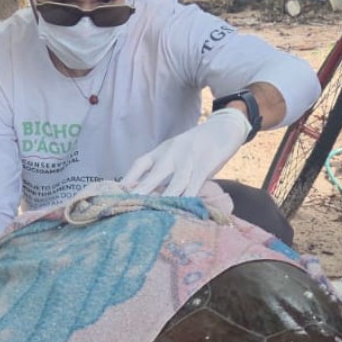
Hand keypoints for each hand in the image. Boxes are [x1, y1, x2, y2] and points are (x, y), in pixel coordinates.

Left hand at [122, 107, 250, 197]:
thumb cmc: (198, 145)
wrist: (224, 127)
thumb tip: (148, 190)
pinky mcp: (206, 164)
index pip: (140, 164)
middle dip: (141, 193)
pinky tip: (185, 209)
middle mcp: (171, 154)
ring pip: (175, 183)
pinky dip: (190, 198)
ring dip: (165, 200)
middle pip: (153, 176)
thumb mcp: (176, 152)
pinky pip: (196, 184)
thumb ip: (165, 169)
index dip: (128, 179)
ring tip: (154, 215)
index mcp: (162, 150)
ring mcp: (189, 159)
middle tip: (128, 208)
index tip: (117, 194)